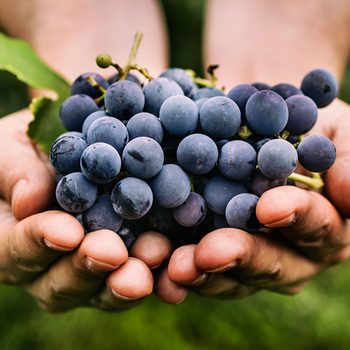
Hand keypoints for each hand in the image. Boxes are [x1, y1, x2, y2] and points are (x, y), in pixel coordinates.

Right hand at [0, 111, 167, 311]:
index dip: (39, 242)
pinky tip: (178, 266)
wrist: (69, 148)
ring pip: (103, 288)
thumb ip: (15, 173)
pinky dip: (160, 275)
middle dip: (88, 268)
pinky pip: (140, 275)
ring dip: (127, 278)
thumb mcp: (13, 148)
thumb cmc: (30, 149)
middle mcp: (49, 265)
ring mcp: (89, 268)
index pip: (17, 249)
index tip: (67, 231)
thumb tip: (30, 201)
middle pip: (61, 282)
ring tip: (153, 257)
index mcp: (12, 239)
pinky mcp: (125, 262)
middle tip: (113, 253)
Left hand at [155, 99, 349, 302]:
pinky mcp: (208, 250)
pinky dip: (171, 266)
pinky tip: (151, 264)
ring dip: (200, 273)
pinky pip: (193, 266)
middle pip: (269, 263)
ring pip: (228, 275)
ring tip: (174, 268)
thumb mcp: (333, 130)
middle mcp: (288, 251)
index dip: (296, 217)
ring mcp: (246, 255)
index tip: (269, 206)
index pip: (315, 226)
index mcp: (323, 224)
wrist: (256, 121)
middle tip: (208, 254)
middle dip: (239, 257)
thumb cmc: (301, 123)